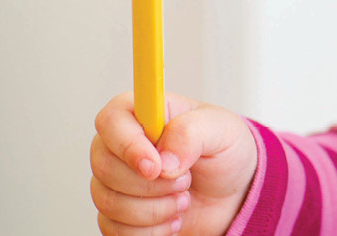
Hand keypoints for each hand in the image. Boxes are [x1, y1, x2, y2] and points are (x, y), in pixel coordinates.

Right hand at [91, 91, 256, 235]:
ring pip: (108, 202)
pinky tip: (172, 219)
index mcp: (143, 113)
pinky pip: (113, 229)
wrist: (233, 193)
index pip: (110, 121)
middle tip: (186, 181)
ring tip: (183, 199)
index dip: (128, 146)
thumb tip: (164, 158)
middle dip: (151, 184)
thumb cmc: (224, 152)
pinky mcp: (118, 214)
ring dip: (154, 210)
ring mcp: (116, 181)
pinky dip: (150, 231)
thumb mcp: (222, 130)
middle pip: (104, 167)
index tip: (156, 167)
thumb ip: (192, 132)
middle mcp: (121, 146)